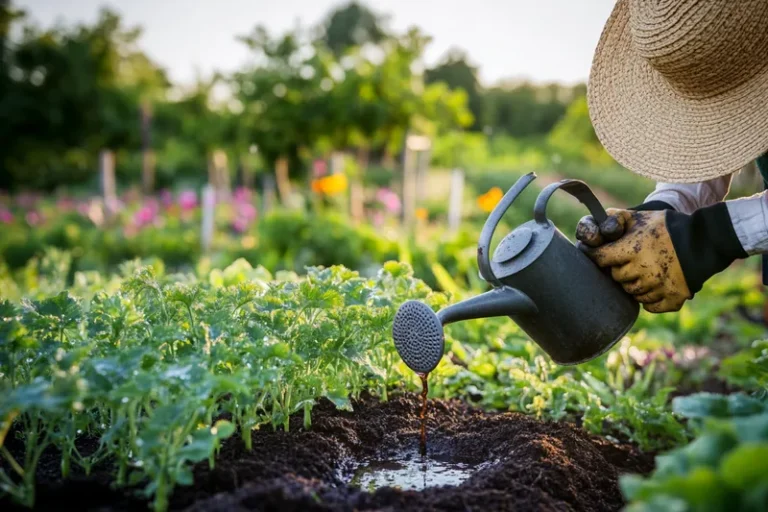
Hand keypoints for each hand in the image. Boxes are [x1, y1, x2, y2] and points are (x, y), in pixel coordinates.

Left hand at [577, 209, 691, 312]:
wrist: (703, 240)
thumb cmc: (667, 227)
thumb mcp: (642, 217)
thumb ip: (617, 217)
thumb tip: (598, 223)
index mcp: (632, 250)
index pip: (601, 258)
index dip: (599, 256)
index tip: (602, 254)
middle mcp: (643, 271)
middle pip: (616, 277)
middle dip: (620, 269)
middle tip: (630, 260)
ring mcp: (658, 286)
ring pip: (631, 293)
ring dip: (634, 283)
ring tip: (645, 270)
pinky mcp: (672, 298)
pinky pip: (649, 305)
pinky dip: (649, 298)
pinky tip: (655, 285)